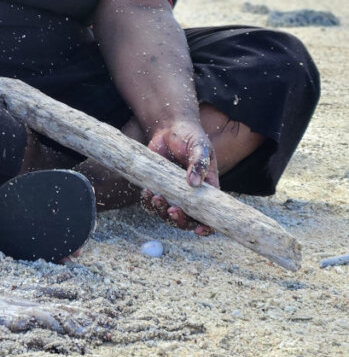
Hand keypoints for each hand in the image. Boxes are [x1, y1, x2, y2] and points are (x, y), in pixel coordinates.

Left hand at [141, 118, 219, 235]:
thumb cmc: (190, 136)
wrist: (170, 127)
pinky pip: (151, 202)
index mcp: (206, 189)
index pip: (209, 214)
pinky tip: (146, 192)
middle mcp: (190, 195)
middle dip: (179, 220)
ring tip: (157, 198)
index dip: (206, 227)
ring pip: (167, 214)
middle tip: (172, 209)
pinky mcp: (157, 186)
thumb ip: (199, 163)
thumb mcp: (200, 147)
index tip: (198, 229)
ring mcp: (172, 192)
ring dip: (161, 211)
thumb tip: (194, 183)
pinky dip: (147, 202)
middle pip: (186, 219)